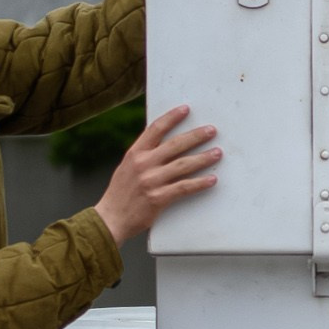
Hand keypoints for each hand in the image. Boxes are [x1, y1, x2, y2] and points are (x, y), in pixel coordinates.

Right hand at [96, 105, 221, 244]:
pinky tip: (212, 179)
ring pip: (183, 165)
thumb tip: (164, 144)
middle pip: (175, 144)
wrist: (110, 219)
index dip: (172, 117)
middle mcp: (143, 164)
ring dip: (203, 158)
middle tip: (211, 130)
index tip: (186, 109)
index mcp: (134, 153)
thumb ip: (143, 156)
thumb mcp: (127, 168)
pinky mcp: (158, 198)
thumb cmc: (120, 194)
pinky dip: (199, 183)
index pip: (155, 129)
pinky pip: (184, 187)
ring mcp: (151, 181)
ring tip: (217, 153)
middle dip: (196, 136)